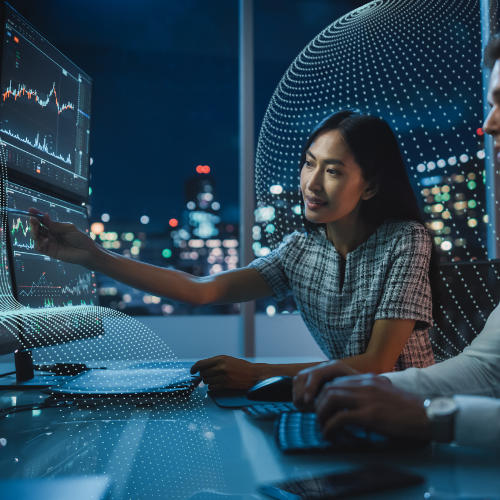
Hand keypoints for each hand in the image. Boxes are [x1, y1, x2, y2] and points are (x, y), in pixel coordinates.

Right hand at [29, 208, 96, 265]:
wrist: (87, 251)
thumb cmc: (80, 238)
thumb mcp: (69, 228)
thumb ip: (55, 225)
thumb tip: (44, 216)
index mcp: (55, 228)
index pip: (43, 221)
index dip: (37, 215)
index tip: (31, 209)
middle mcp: (51, 235)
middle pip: (37, 229)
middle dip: (33, 224)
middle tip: (33, 219)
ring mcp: (50, 243)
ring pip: (36, 238)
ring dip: (34, 232)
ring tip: (37, 228)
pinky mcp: (50, 252)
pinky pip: (39, 247)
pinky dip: (39, 243)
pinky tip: (46, 240)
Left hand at [190, 355, 260, 389]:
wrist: (254, 374)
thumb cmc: (241, 366)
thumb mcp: (228, 360)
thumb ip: (215, 362)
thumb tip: (202, 367)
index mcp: (220, 359)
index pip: (201, 363)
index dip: (194, 368)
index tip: (192, 371)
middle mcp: (220, 367)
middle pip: (203, 373)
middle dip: (203, 375)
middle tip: (208, 375)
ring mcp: (223, 377)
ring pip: (206, 381)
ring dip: (208, 381)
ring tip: (215, 379)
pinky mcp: (225, 385)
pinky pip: (211, 387)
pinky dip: (212, 386)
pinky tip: (218, 384)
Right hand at [293, 360, 360, 410]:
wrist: (368, 390)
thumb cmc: (366, 393)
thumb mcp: (360, 392)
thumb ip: (348, 394)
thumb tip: (335, 404)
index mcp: (334, 367)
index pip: (315, 374)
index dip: (309, 388)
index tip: (309, 402)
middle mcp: (323, 368)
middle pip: (302, 376)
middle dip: (301, 393)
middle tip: (308, 408)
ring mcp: (317, 374)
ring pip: (298, 380)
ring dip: (299, 395)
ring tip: (308, 408)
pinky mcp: (313, 381)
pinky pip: (298, 385)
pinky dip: (299, 396)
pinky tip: (308, 406)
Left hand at [315, 374, 431, 441]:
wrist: (428, 415)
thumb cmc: (409, 409)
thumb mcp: (385, 393)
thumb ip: (369, 394)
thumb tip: (353, 404)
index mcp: (368, 380)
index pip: (337, 381)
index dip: (325, 394)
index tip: (323, 406)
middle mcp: (364, 385)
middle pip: (330, 388)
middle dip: (319, 403)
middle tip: (319, 417)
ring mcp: (366, 399)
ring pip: (331, 399)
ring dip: (322, 414)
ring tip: (322, 426)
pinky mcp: (370, 415)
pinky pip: (340, 418)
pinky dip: (330, 426)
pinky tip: (330, 434)